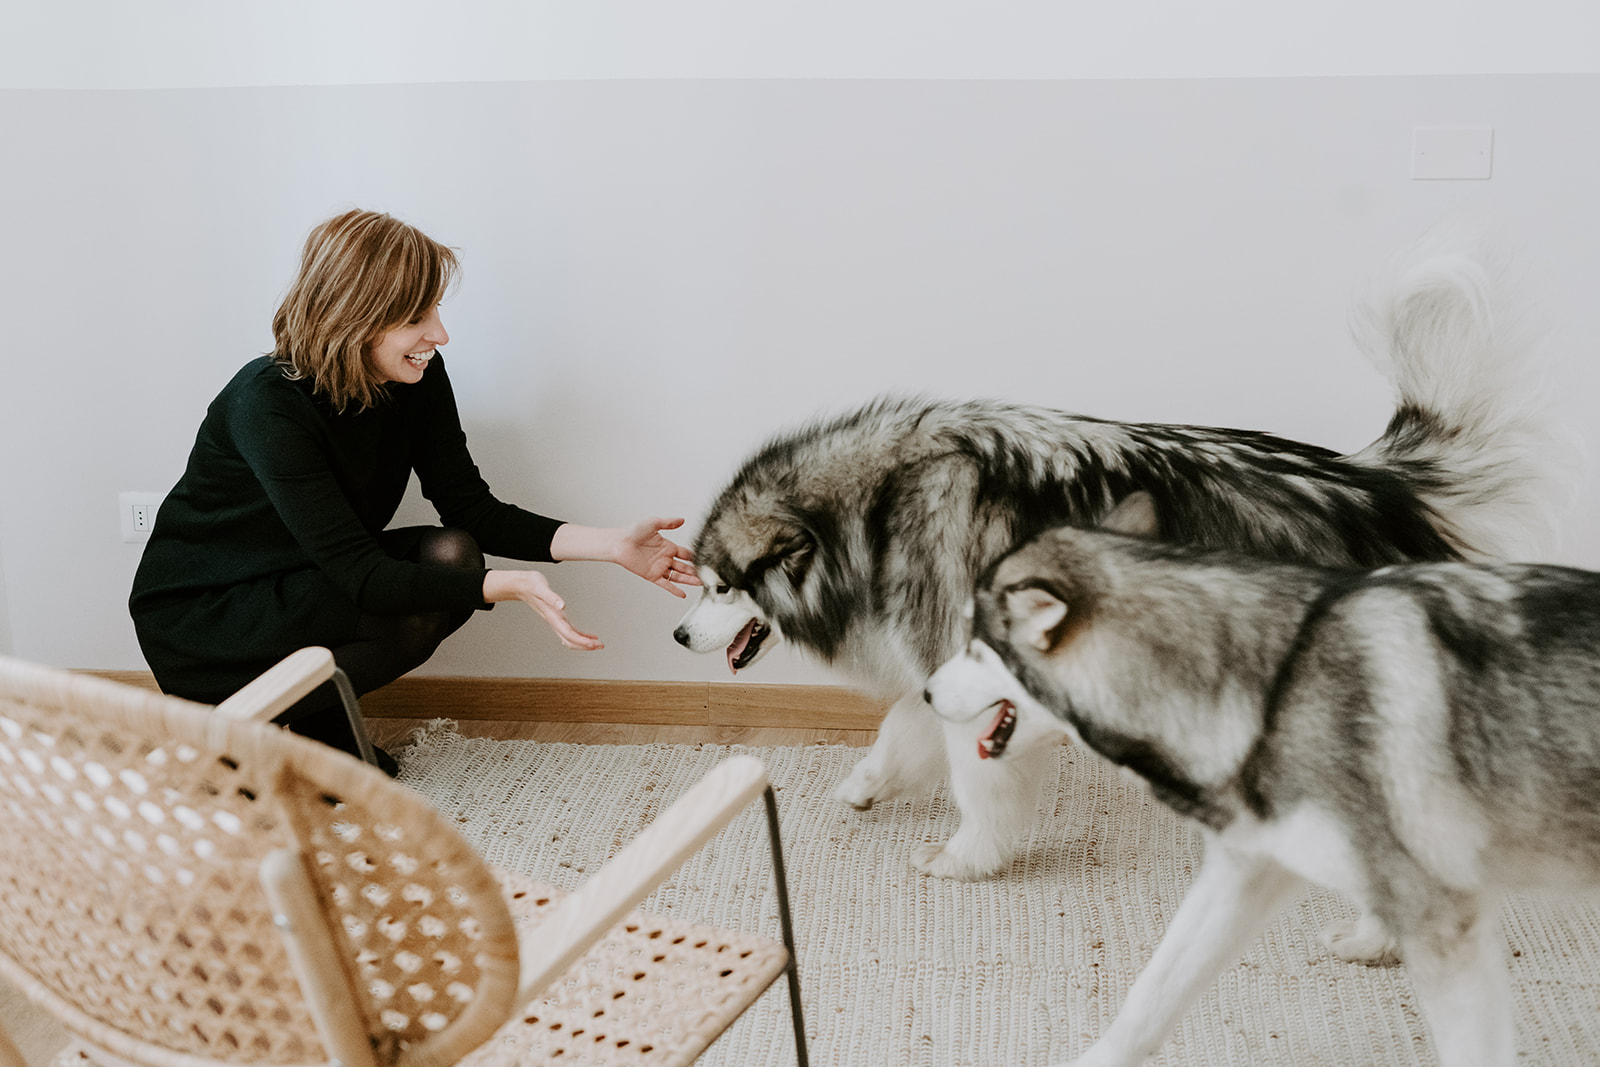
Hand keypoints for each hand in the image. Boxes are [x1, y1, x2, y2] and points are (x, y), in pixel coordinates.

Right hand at [482, 570, 602, 650]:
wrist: (521, 585)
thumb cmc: (531, 584)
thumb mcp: (541, 588)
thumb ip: (551, 597)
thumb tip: (562, 606)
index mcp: (552, 616)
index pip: (569, 634)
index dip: (582, 641)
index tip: (593, 643)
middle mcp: (554, 621)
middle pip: (570, 640)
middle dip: (585, 645)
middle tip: (600, 646)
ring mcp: (555, 621)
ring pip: (570, 638)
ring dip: (583, 643)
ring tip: (597, 644)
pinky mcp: (556, 617)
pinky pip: (569, 631)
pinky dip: (579, 636)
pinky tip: (588, 636)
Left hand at [613, 516, 699, 596]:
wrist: (619, 543)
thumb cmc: (633, 532)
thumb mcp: (653, 523)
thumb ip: (668, 523)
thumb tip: (682, 520)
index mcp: (668, 546)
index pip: (685, 554)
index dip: (695, 557)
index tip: (705, 560)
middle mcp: (665, 558)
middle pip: (684, 567)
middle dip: (695, 571)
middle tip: (707, 574)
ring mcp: (659, 568)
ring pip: (678, 576)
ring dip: (689, 580)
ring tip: (700, 583)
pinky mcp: (652, 575)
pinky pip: (665, 584)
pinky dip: (674, 590)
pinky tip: (683, 594)